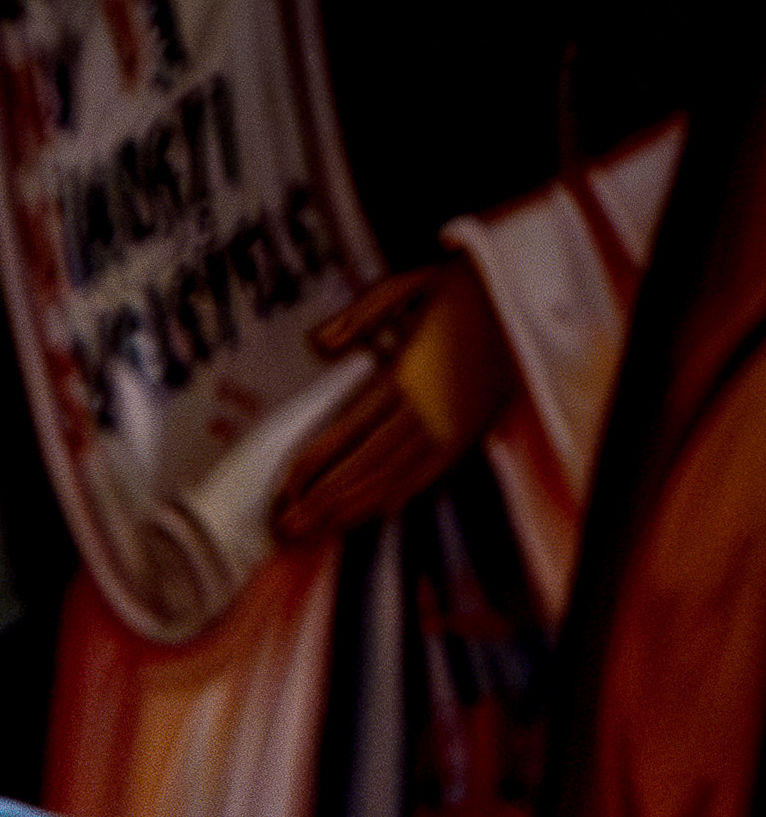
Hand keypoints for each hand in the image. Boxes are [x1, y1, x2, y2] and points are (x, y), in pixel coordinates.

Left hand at [271, 257, 519, 543]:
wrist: (530, 293)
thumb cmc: (462, 287)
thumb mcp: (407, 285)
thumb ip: (360, 316)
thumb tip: (319, 343)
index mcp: (404, 376)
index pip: (346, 433)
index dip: (313, 466)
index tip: (285, 490)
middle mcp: (427, 407)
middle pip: (365, 466)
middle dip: (323, 501)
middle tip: (288, 529)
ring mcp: (453, 423)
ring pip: (396, 476)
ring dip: (354, 508)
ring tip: (317, 531)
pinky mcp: (473, 429)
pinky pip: (432, 472)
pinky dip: (401, 495)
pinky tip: (373, 513)